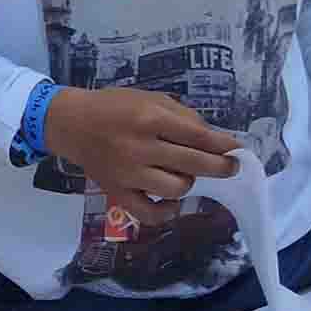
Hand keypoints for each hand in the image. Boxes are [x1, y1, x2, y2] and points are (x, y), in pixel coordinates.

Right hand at [40, 86, 240, 219]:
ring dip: (189, 183)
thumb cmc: (115, 106)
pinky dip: (165, 212)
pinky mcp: (117, 192)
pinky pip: (148, 212)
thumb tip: (212, 137)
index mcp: (150, 118)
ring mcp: (128, 173)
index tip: (238, 149)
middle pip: (193, 164)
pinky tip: (172, 203)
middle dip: (220, 167)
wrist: (72, 123)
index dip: (223, 144)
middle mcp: (141, 147)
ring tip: (186, 175)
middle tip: (231, 167)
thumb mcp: (150, 98)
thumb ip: (181, 116)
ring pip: (176, 188)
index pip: (198, 136)